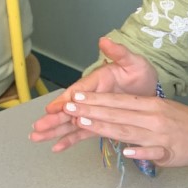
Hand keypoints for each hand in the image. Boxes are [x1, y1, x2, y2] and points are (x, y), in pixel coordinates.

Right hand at [30, 37, 158, 150]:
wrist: (151, 87)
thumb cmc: (140, 72)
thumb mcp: (133, 62)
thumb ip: (119, 53)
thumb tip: (104, 40)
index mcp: (97, 81)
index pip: (78, 91)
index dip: (65, 100)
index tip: (52, 109)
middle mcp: (91, 96)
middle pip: (70, 108)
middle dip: (54, 118)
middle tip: (38, 128)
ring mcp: (94, 110)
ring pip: (72, 121)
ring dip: (55, 130)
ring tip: (37, 138)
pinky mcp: (99, 121)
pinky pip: (83, 131)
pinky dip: (70, 139)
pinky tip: (57, 147)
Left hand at [48, 93, 187, 166]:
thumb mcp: (167, 110)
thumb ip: (143, 112)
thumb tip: (119, 113)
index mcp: (153, 105)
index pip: (119, 101)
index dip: (96, 99)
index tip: (75, 97)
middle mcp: (155, 117)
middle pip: (118, 114)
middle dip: (91, 111)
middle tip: (68, 108)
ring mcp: (162, 135)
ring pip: (129, 130)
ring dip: (105, 127)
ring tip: (83, 123)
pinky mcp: (171, 152)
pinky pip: (153, 152)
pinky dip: (140, 152)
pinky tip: (126, 152)